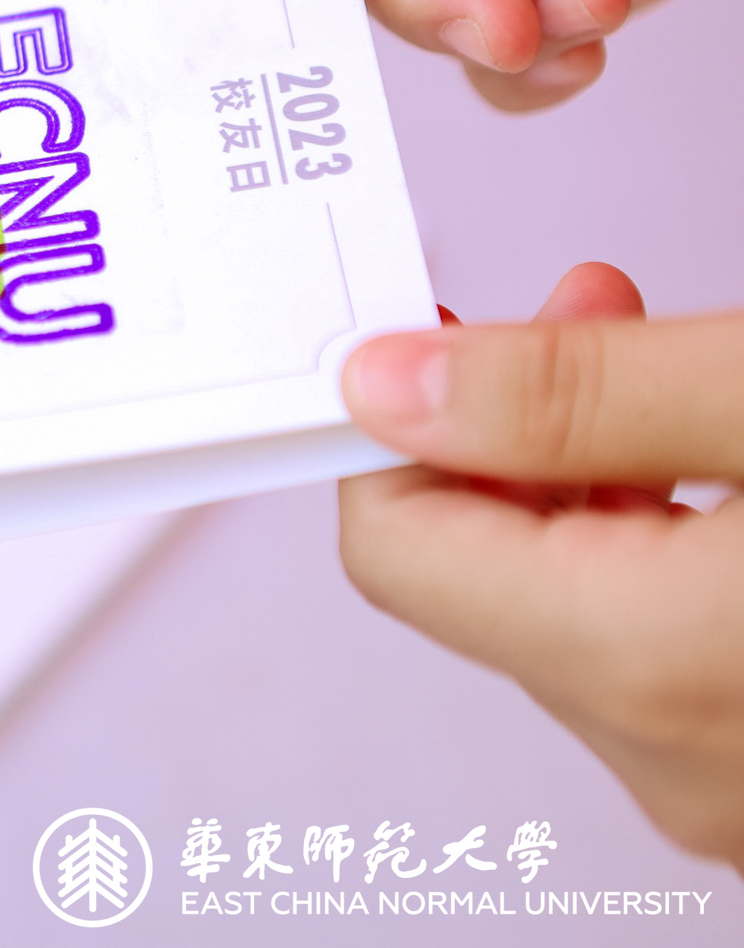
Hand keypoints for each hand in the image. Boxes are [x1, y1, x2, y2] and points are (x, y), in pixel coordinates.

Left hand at [340, 263, 743, 864]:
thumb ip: (572, 396)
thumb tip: (387, 384)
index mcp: (644, 662)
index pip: (395, 547)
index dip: (397, 423)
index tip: (434, 331)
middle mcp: (675, 760)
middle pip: (494, 576)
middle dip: (517, 433)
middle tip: (592, 310)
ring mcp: (735, 786)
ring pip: (593, 611)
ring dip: (604, 484)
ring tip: (678, 369)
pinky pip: (672, 656)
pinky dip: (674, 556)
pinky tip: (728, 476)